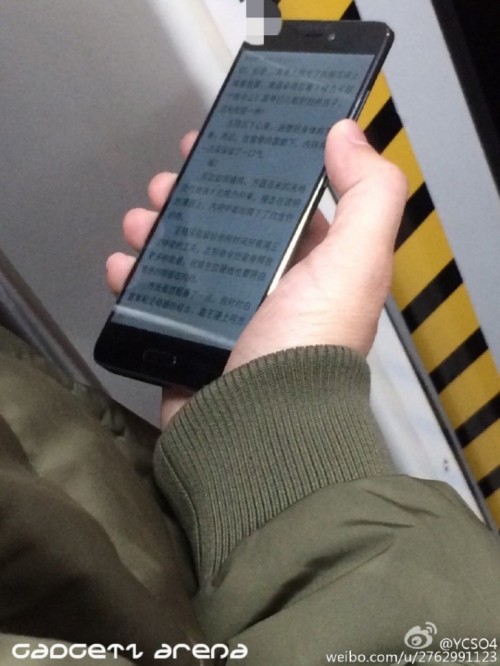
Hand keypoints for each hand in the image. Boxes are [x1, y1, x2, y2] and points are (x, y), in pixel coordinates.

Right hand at [107, 120, 406, 424]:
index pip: (282, 205)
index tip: (220, 144)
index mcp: (314, 268)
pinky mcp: (188, 342)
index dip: (254, 169)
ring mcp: (226, 317)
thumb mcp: (356, 264)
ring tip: (139, 221)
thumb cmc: (308, 346)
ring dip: (159, 232)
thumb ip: (368, 195)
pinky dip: (136, 280)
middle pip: (226, 228)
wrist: (258, 431)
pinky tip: (122, 265)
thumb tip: (346, 133)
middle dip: (194, 199)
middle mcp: (272, 290)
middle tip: (166, 182)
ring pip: (187, 259)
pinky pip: (158, 300)